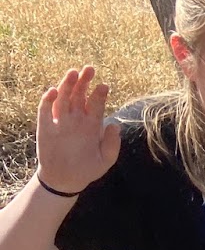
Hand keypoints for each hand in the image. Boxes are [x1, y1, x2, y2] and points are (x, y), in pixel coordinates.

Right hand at [35, 67, 121, 194]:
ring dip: (67, 84)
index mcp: (92, 124)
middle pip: (79, 94)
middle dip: (84, 81)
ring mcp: (61, 120)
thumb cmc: (87, 169)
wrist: (65, 180)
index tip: (104, 86)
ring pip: (63, 97)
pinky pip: (45, 109)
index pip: (96, 104)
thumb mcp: (105, 160)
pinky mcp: (45, 125)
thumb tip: (115, 125)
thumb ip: (112, 145)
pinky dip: (48, 99)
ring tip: (73, 72)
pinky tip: (53, 91)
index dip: (100, 94)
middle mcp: (76, 118)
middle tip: (90, 69)